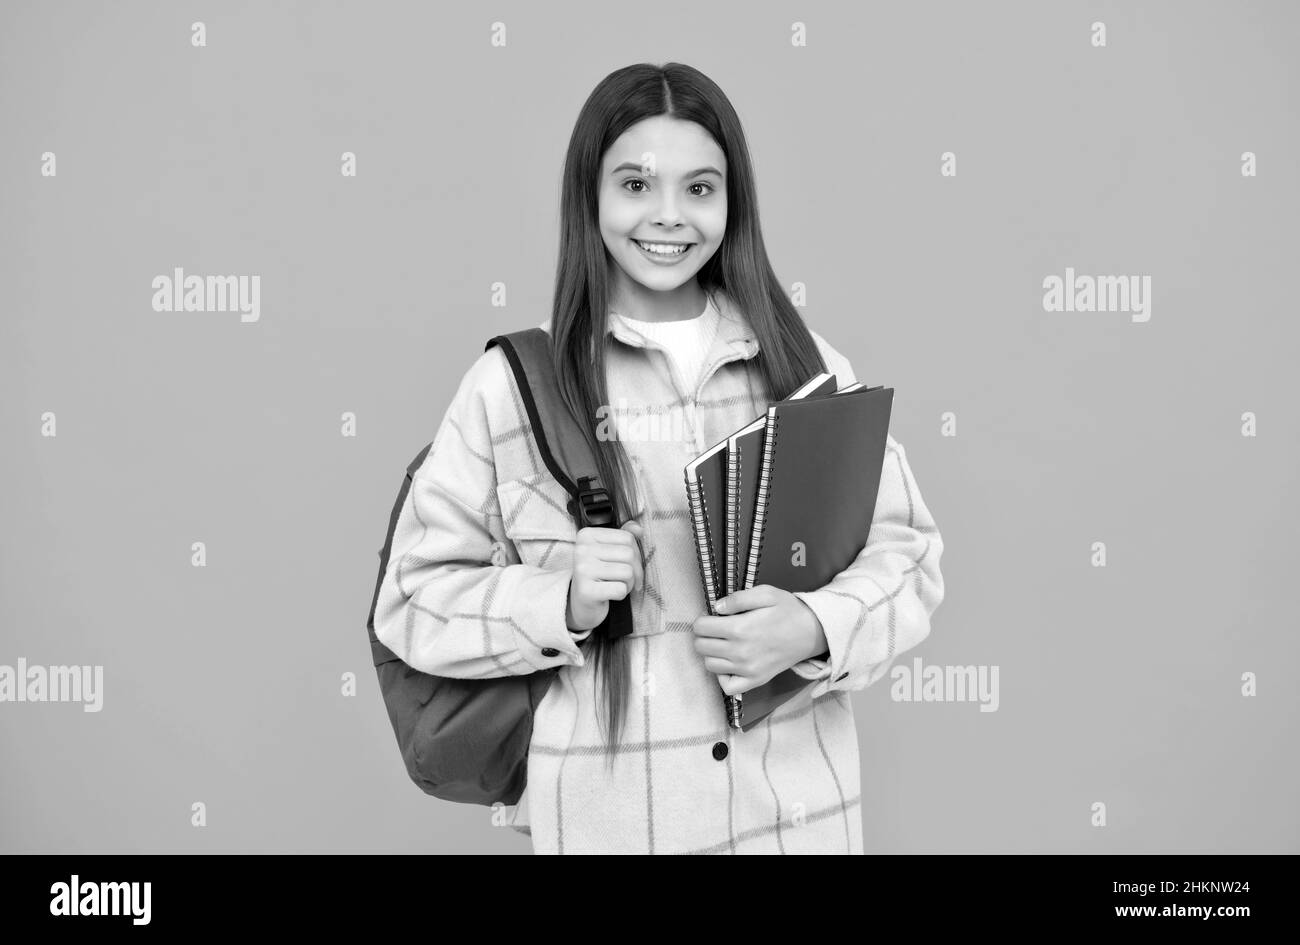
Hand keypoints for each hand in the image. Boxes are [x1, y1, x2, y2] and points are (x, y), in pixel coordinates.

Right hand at [566, 521, 644, 631]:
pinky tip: (611, 594)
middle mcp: (581, 550)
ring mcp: (582, 570)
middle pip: (629, 554)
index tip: (631, 564)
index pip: (627, 537)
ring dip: (629, 583)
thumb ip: (624, 536)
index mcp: (586, 535)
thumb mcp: (609, 551)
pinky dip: (622, 594)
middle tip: (629, 580)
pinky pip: (620, 589)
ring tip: (618, 585)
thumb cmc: (598, 575)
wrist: (580, 602)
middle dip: (636, 570)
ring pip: (627, 572)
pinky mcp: (586, 590)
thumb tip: (639, 529)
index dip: (636, 553)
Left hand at [691, 585, 826, 696]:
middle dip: (704, 635)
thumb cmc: (788, 610)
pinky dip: (723, 676)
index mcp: (740, 628)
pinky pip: (727, 686)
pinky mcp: (755, 681)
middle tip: (716, 629)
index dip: (702, 619)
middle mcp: (740, 652)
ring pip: (709, 665)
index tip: (711, 617)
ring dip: (711, 653)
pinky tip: (729, 664)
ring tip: (723, 643)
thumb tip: (716, 607)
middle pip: (701, 646)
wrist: (812, 632)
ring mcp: (747, 670)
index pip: (700, 627)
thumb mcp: (766, 593)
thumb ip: (738, 598)